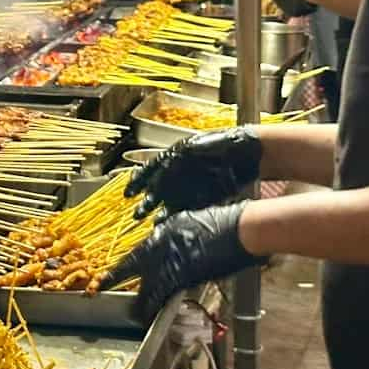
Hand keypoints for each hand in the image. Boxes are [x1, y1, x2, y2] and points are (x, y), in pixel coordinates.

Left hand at [98, 203, 263, 324]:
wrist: (237, 230)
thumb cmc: (218, 222)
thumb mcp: (187, 221)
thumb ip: (171, 233)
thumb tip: (162, 240)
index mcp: (160, 234)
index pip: (133, 254)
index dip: (118, 268)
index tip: (104, 277)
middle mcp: (160, 248)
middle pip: (132, 269)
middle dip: (116, 281)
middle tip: (101, 291)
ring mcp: (171, 263)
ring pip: (147, 286)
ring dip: (139, 301)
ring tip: (132, 314)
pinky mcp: (184, 277)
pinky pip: (163, 294)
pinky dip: (155, 305)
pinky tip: (148, 314)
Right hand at [128, 126, 261, 221]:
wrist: (242, 154)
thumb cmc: (215, 145)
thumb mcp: (188, 150)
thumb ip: (168, 166)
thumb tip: (151, 182)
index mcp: (170, 159)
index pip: (147, 171)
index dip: (135, 183)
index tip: (126, 194)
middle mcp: (176, 175)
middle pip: (155, 191)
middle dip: (144, 203)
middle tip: (136, 214)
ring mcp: (188, 188)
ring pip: (167, 203)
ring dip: (157, 213)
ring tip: (148, 221)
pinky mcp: (202, 199)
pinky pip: (184, 210)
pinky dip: (174, 217)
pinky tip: (166, 223)